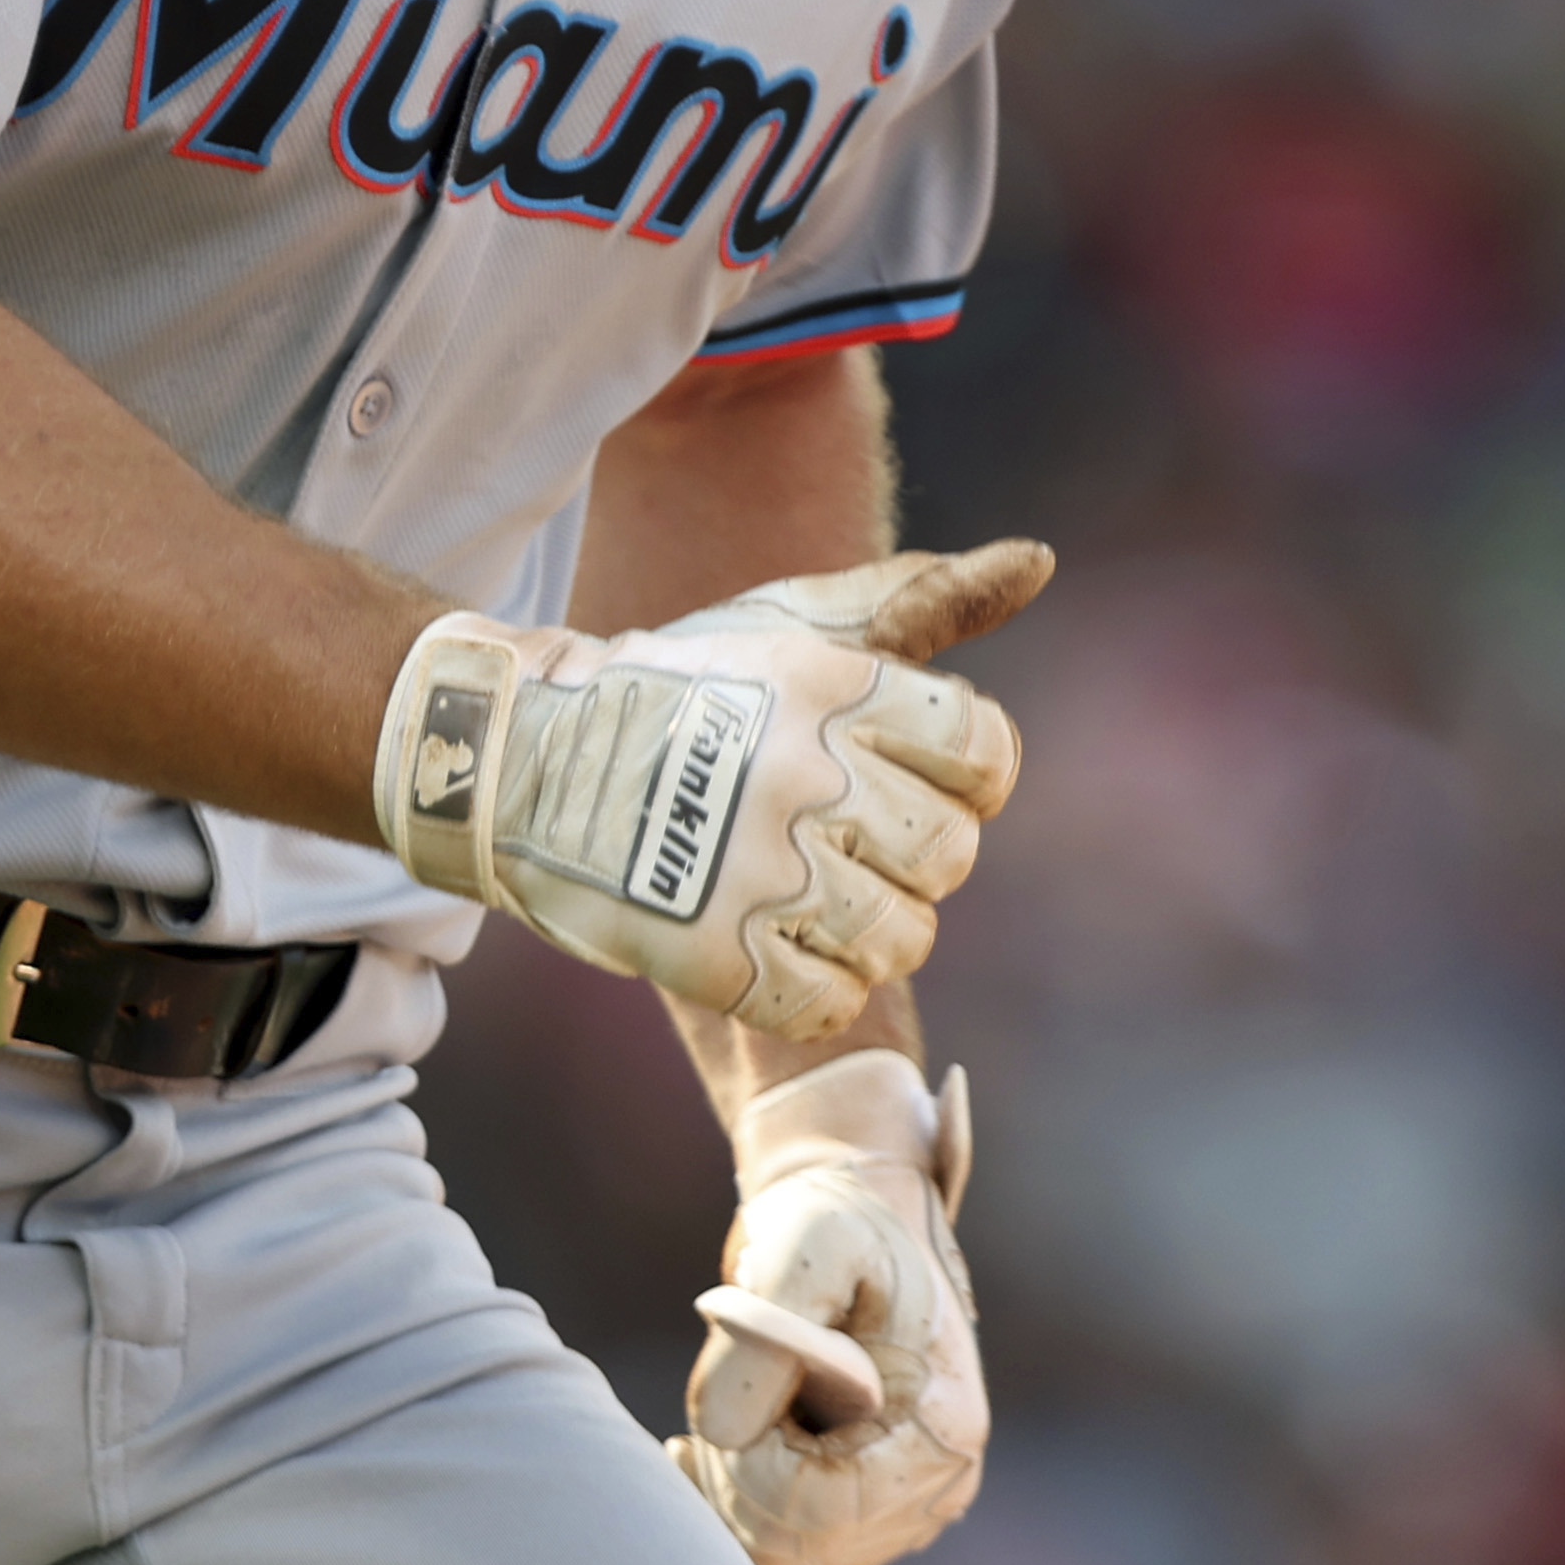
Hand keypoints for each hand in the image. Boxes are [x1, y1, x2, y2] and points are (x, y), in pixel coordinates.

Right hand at [370, 541, 1046, 1040]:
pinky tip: (769, 945)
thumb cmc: (683, 687)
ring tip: (806, 896)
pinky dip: (812, 990)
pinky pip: (831, 1004)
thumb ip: (921, 598)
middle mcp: (804, 775)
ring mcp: (759, 871)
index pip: (985, 753)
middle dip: (911, 856)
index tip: (914, 779)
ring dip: (867, 930)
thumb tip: (1041, 560)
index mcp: (832, 687)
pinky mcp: (716, 956)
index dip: (967, 778)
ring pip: (903, 939)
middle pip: (949, 856)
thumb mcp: (793, 624)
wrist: (524, 757)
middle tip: (844, 840)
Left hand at [669, 1048, 987, 1564]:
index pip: (826, 1504)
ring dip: (729, 1494)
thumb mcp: (803, 1248)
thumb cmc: (837, 1228)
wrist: (857, 1229)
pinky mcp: (868, 1516)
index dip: (752, 1464)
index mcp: (942, 1424)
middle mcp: (938, 1484)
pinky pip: (785, 1558)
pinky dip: (731, 1515)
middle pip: (804, 1541)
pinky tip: (707, 1454)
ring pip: (787, 1558)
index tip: (728, 1401)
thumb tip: (720, 1432)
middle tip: (718, 1400)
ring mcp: (906, 1509)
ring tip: (719, 1415)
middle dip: (735, 1477)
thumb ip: (762, 1335)